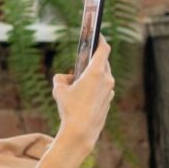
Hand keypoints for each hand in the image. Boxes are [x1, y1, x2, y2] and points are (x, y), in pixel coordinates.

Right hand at [52, 37, 114, 155]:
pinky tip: (84, 91)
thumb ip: (60, 78)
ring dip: (93, 74)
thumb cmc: (70, 109)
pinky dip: (95, 86)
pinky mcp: (109, 101)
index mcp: (96, 72)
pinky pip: (103, 88)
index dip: (101, 39)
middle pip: (103, 62)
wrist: (81, 132)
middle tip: (84, 56)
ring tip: (80, 76)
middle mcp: (107, 79)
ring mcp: (109, 91)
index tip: (97, 34)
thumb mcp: (59, 90)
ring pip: (103, 76)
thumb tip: (64, 78)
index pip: (104, 49)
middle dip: (93, 59)